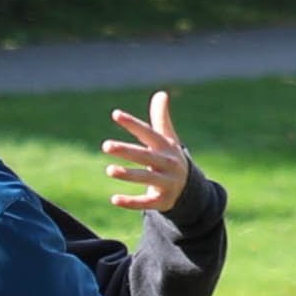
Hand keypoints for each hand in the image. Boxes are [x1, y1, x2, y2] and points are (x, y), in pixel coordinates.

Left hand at [99, 91, 198, 213]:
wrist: (189, 188)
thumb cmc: (170, 158)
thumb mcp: (167, 139)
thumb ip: (161, 118)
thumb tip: (161, 93)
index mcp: (166, 147)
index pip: (148, 133)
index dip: (132, 124)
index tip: (115, 114)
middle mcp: (167, 164)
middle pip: (144, 156)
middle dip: (126, 150)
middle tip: (106, 145)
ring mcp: (166, 183)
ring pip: (146, 178)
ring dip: (128, 174)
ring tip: (109, 170)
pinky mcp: (163, 201)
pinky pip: (146, 202)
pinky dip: (131, 202)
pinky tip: (114, 199)